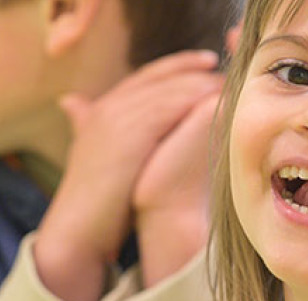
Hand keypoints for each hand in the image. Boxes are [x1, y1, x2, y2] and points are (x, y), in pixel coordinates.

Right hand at [39, 49, 222, 264]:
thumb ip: (126, 146)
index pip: (146, 75)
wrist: (77, 231)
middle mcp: (108, 107)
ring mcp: (117, 117)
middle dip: (195, 70)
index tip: (207, 63)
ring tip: (229, 87)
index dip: (179, 65)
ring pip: (169, 87)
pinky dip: (195, 100)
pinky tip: (218, 104)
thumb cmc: (98, 207)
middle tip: (226, 70)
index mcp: (102, 111)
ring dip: (201, 84)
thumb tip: (143, 144)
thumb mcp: (109, 166)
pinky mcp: (130, 133)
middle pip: (160, 75)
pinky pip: (170, 105)